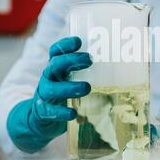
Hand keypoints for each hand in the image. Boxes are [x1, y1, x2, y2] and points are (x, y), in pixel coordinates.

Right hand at [7, 37, 91, 153]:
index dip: (65, 45)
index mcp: (55, 67)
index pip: (56, 51)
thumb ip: (88, 72)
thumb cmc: (62, 94)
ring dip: (69, 87)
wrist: (39, 118)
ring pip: (52, 88)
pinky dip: (62, 112)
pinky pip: (51, 111)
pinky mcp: (43, 112)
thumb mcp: (71, 78)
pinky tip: (73, 113)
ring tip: (86, 88)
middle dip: (71, 60)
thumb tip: (119, 67)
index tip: (78, 41)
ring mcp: (44, 94)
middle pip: (55, 65)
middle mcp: (48, 78)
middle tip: (89, 60)